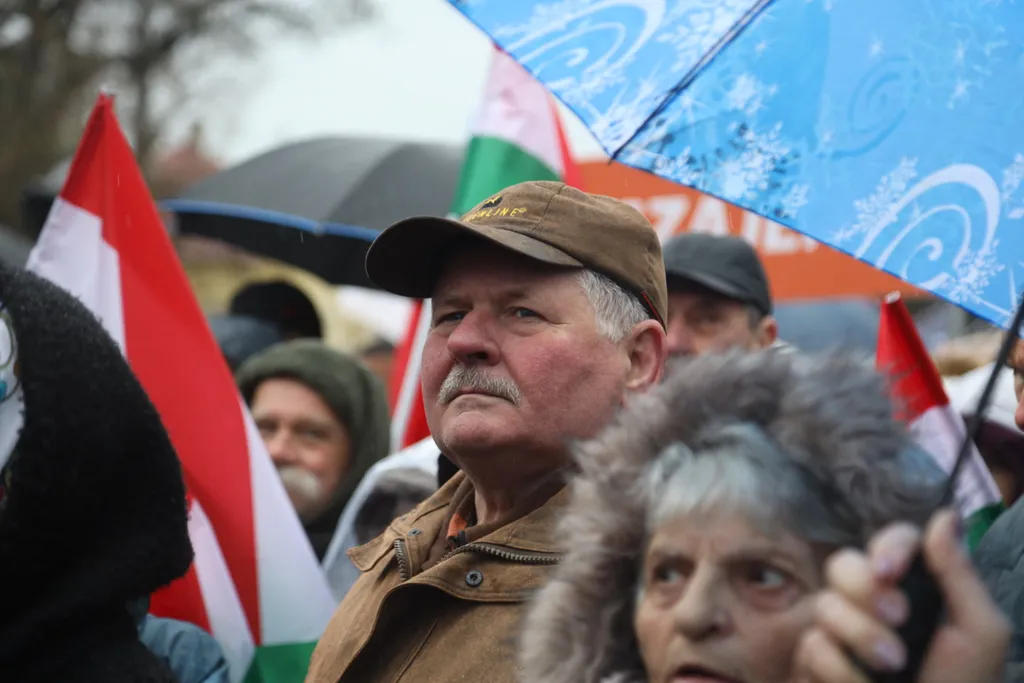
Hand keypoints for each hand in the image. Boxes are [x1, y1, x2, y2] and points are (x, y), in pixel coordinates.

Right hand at [794, 509, 1008, 682]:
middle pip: (843, 563)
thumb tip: (945, 513)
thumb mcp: (979, 633)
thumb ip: (959, 574)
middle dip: (865, 589)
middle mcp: (873, 603)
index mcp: (916, 589)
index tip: (892, 572)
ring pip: (825, 605)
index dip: (887, 547)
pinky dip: (841, 670)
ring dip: (860, 637)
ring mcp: (842, 633)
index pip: (892, 541)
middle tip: (897, 619)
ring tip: (892, 667)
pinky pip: (812, 645)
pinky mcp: (817, 663)